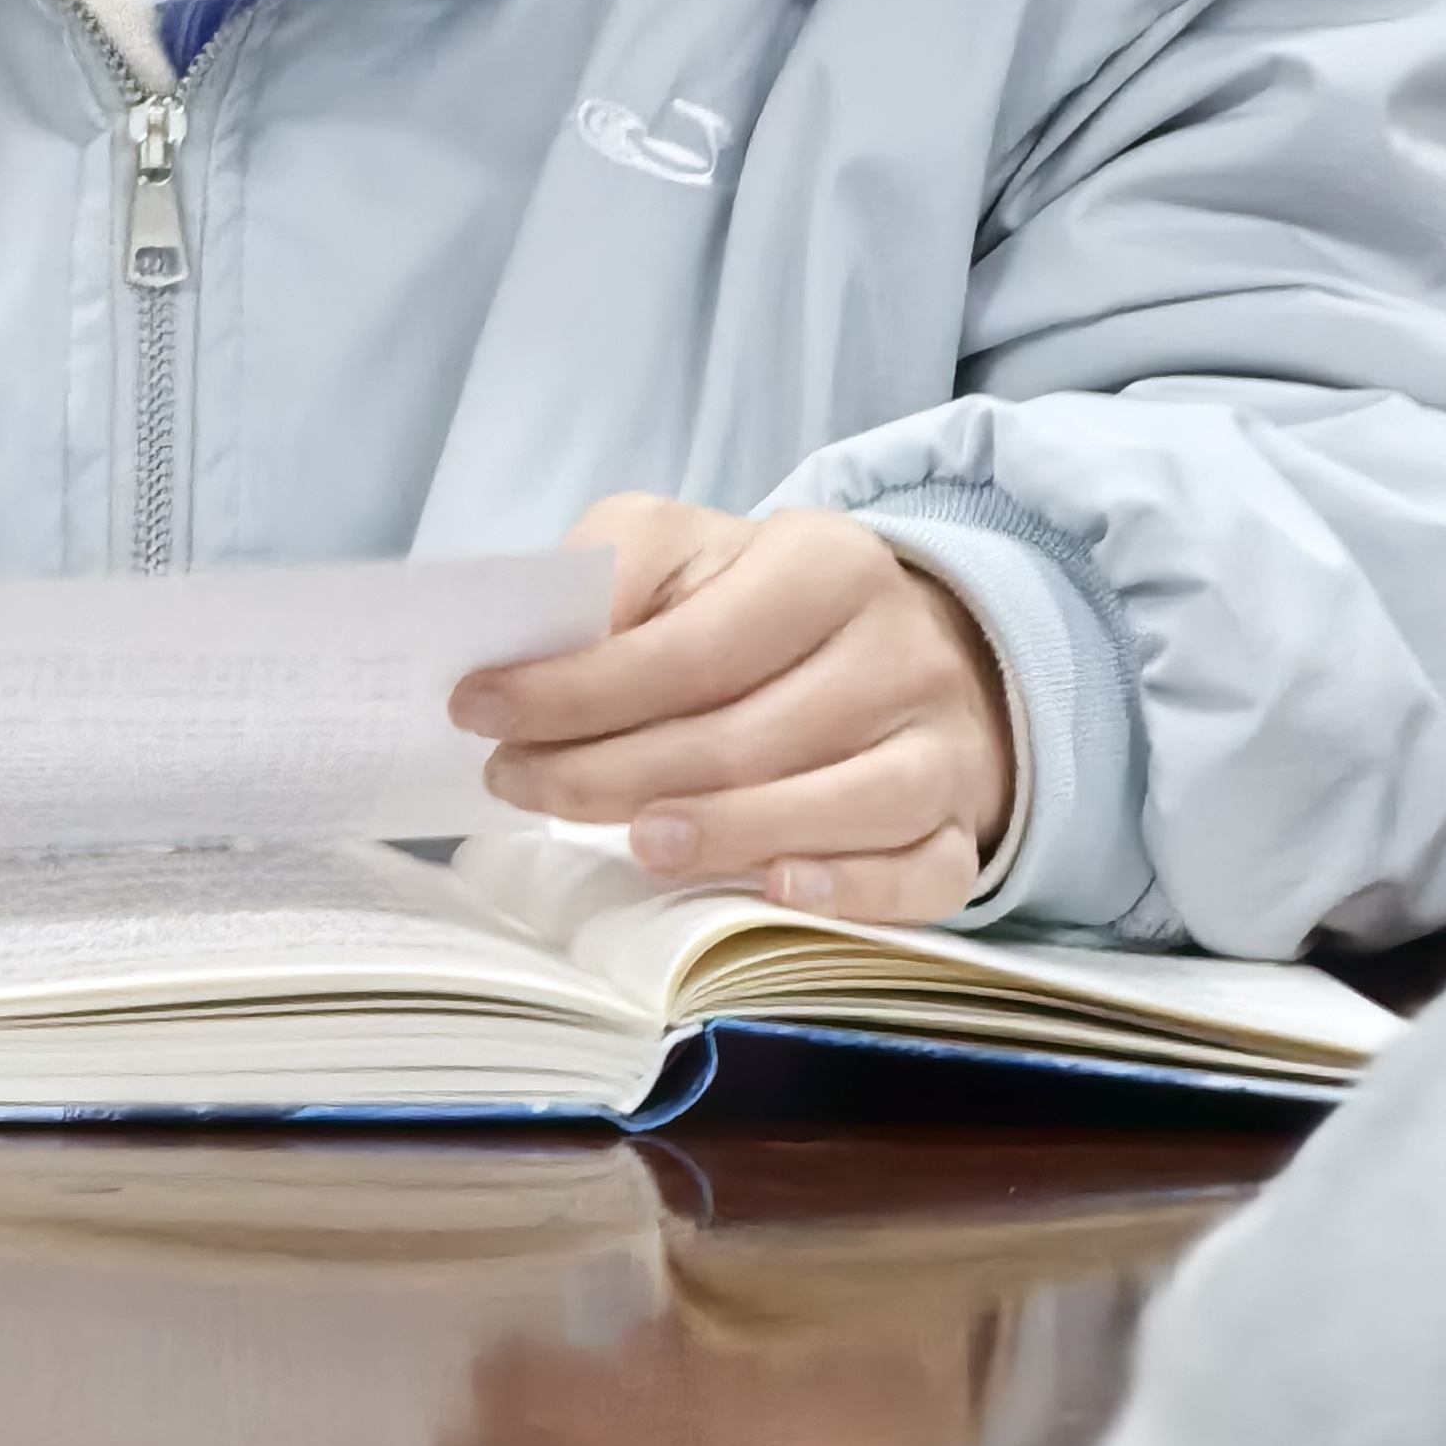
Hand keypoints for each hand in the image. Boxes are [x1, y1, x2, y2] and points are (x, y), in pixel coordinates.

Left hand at [448, 497, 1013, 924]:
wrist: (907, 645)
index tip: (480, 710)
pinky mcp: (965, 825)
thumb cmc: (763, 610)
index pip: (690, 644)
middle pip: (748, 733)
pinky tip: (773, 892)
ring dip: (723, 833)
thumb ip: (615, 575)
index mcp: (824, 562)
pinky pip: (922, 873)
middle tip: (521, 786)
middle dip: (614, 771)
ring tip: (630, 844)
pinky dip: (850, 889)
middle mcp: (898, 649)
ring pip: (839, 804)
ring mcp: (943, 744)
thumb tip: (533, 644)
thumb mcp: (689, 553)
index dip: (577, 688)